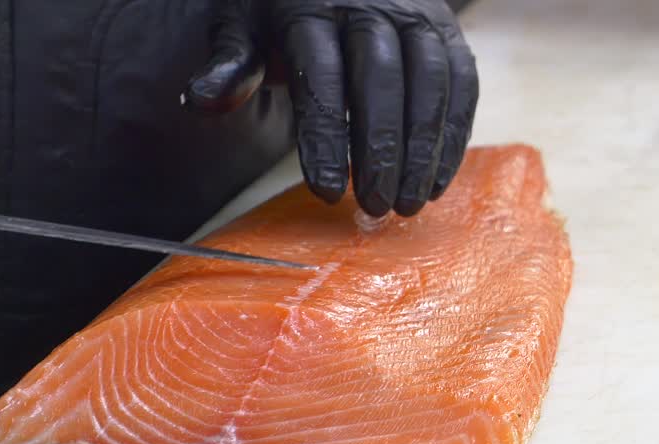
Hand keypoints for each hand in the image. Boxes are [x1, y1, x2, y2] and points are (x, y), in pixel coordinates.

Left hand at [183, 0, 479, 217]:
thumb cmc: (281, 9)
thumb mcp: (244, 24)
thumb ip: (232, 65)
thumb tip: (197, 99)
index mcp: (312, 4)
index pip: (322, 74)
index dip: (324, 135)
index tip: (324, 191)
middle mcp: (372, 3)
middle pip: (383, 79)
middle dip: (381, 149)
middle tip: (374, 207)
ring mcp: (417, 13)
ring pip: (431, 82)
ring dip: (424, 149)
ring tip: (407, 205)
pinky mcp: (448, 29)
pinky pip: (460, 83)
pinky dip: (453, 135)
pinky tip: (435, 181)